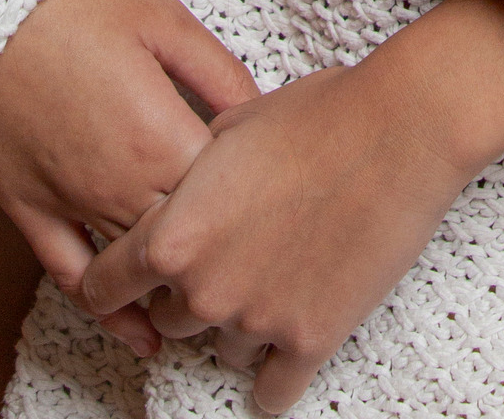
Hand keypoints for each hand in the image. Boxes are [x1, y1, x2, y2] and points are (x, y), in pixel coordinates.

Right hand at [0, 0, 257, 353]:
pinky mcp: (27, 212)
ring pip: (137, 269)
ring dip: (176, 286)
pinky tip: (142, 334)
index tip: (276, 186)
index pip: (227, 194)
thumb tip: (260, 114)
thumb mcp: (165, 19)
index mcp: (158, 135)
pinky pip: (73, 279)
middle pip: (188, 241)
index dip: (257, 192)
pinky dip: (109, 313)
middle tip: (258, 247)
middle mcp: (117, 184)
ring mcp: (70, 204)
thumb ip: (219, 73)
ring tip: (218, 297)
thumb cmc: (74, 1)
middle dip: (223, 247)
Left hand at [80, 39, 475, 413]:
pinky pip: (272, 394)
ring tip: (277, 275)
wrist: (401, 127)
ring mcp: (256, 320)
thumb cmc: (320, 112)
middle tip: (231, 255)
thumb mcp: (230, 126)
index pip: (102, 289)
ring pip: (223, 351)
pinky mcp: (310, 340)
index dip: (112, 282)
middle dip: (191, 292)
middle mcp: (203, 288)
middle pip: (169, 321)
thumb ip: (188, 173)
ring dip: (241, 323)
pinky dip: (276, 376)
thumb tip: (176, 190)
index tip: (126, 283)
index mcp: (172, 234)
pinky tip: (288, 345)